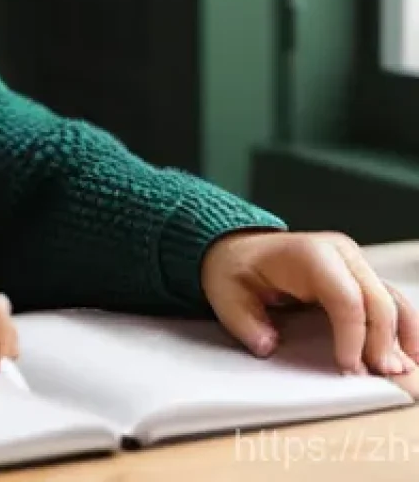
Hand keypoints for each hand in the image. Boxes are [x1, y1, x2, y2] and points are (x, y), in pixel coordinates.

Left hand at [201, 229, 418, 374]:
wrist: (240, 249)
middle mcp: (339, 253)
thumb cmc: (236, 271)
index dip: (353, 335)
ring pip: (391, 300)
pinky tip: (407, 356)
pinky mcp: (360, 276)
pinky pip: (390, 301)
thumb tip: (268, 346)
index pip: (345, 297)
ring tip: (397, 371)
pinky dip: (402, 328)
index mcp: (309, 253)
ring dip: (399, 337)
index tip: (348, 368)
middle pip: (376, 299)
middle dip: (382, 341)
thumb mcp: (226, 294)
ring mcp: (354, 262)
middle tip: (379, 376)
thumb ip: (245, 323)